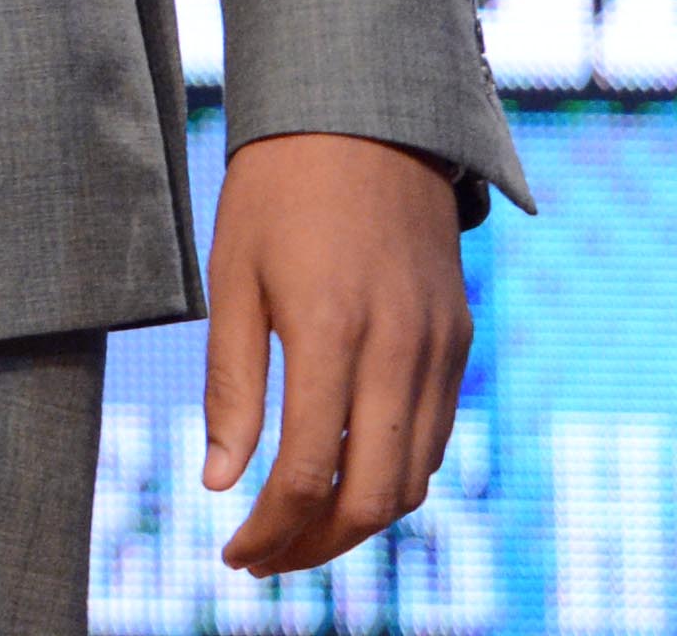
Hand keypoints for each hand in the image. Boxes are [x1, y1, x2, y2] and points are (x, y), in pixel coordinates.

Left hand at [202, 131, 470, 574]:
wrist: (363, 118)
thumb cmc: (276, 192)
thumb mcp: (231, 277)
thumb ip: (230, 385)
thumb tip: (218, 482)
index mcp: (330, 332)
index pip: (308, 473)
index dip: (270, 529)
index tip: (234, 554)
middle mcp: (399, 349)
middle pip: (373, 497)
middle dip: (318, 545)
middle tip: (264, 558)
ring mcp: (440, 346)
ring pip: (414, 476)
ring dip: (358, 520)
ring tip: (297, 529)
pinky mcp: (459, 338)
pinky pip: (435, 434)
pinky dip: (392, 472)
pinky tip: (343, 473)